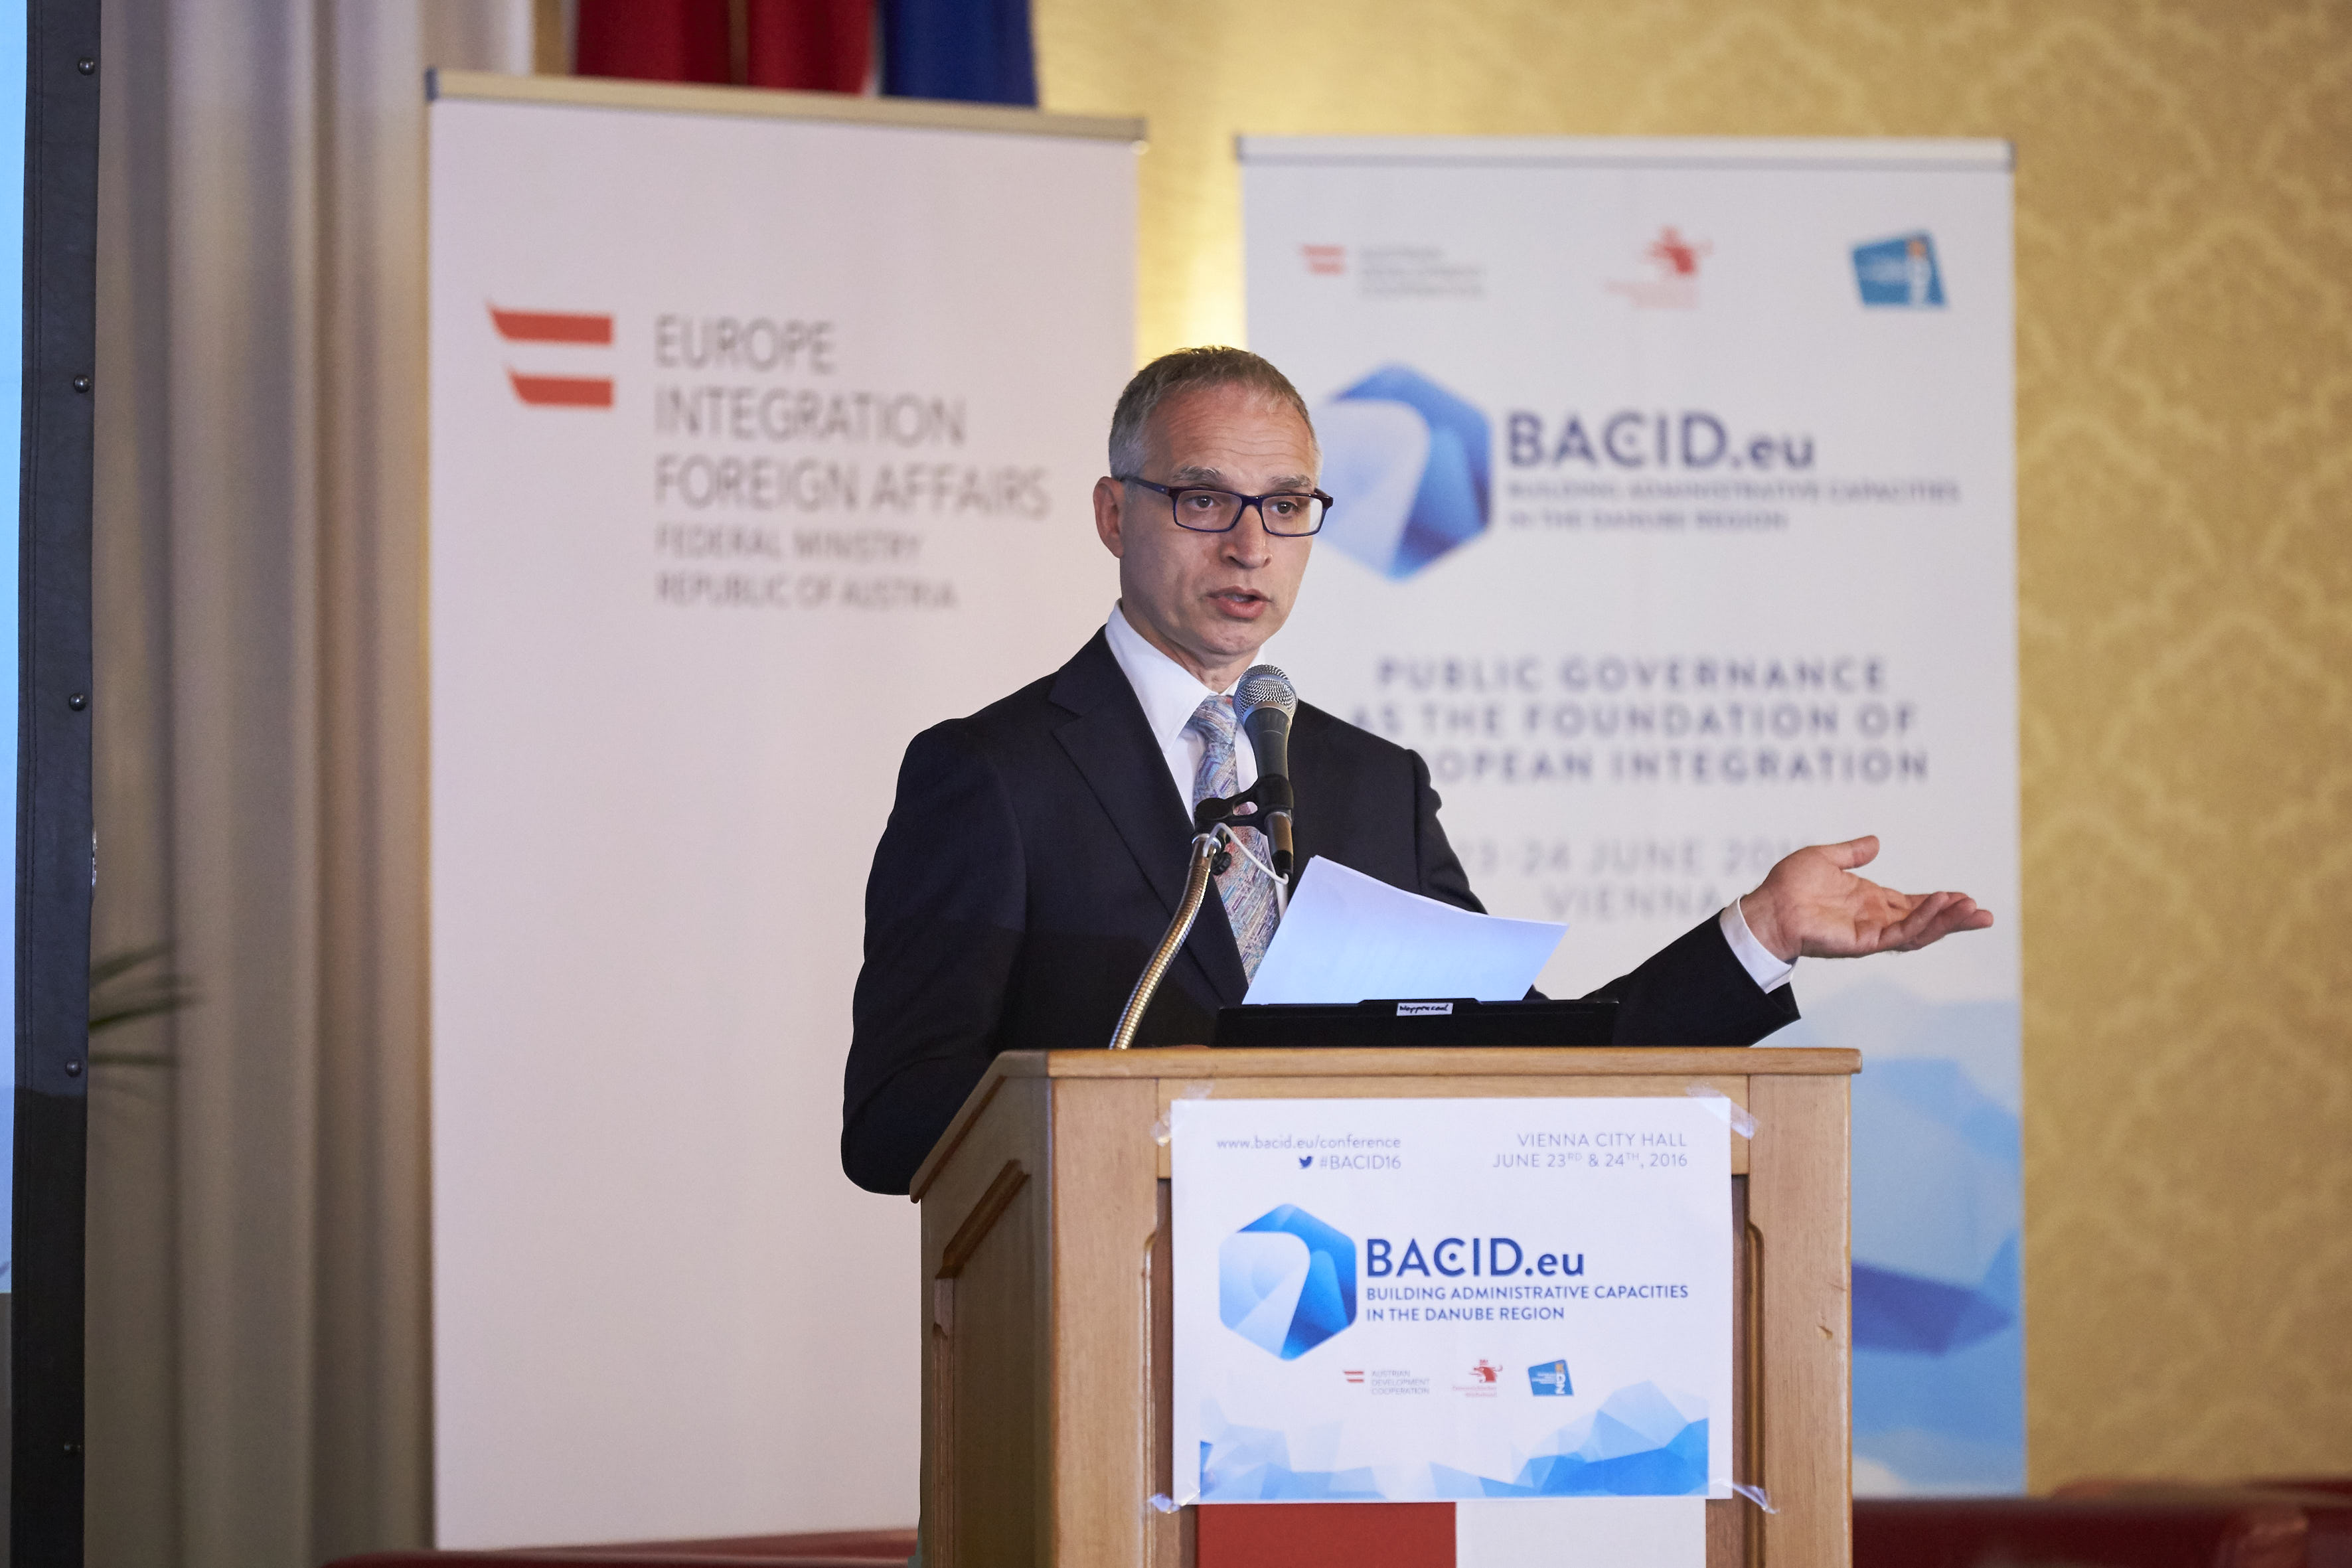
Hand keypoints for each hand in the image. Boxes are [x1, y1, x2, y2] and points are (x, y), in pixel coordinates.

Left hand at [1739, 835, 1992, 962]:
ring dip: (1946, 921)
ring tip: (1972, 911)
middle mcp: (1875, 918)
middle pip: (1925, 921)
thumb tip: (1876, 842)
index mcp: (1870, 901)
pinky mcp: (1863, 941)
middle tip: (1984, 914)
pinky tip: (1940, 907)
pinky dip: (1922, 920)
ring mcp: (1871, 932)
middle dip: (1955, 918)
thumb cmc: (1789, 885)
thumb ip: (1853, 853)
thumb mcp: (1826, 858)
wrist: (1768, 907)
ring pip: (1919, 930)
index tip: (1963, 896)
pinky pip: (1900, 933)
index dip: (1939, 902)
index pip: (1913, 904)